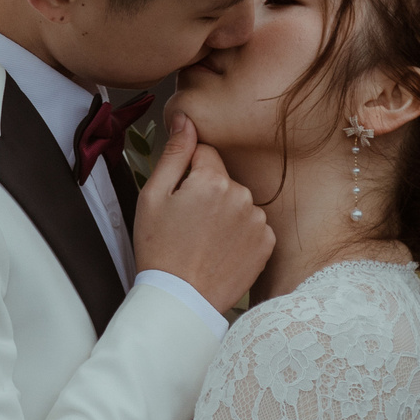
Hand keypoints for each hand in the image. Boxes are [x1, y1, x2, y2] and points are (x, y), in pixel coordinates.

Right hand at [133, 114, 273, 310]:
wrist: (181, 300)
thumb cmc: (160, 250)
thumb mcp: (153, 196)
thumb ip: (173, 153)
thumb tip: (185, 118)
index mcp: (213, 180)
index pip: (205, 154)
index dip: (187, 174)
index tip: (178, 199)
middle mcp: (242, 196)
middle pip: (223, 179)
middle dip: (207, 194)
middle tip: (187, 225)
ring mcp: (258, 221)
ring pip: (239, 202)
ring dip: (225, 214)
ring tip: (203, 241)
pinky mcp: (267, 244)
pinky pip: (252, 226)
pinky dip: (239, 235)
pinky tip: (220, 251)